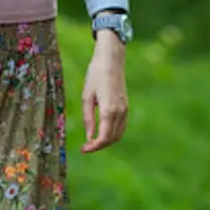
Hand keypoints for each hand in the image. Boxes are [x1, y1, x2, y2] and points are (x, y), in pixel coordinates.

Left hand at [81, 34, 127, 152]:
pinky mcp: (126, 106)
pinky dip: (113, 133)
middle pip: (112, 138)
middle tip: (86, 147)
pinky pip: (121, 126)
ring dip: (106, 141)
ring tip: (92, 141)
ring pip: (118, 134)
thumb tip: (89, 137)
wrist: (111, 60)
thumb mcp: (86, 96)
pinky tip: (102, 132)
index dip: (94, 147)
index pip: (104, 137)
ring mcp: (125, 109)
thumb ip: (88, 118)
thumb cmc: (95, 75)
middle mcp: (120, 112)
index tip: (83, 149)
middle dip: (99, 146)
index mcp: (109, 110)